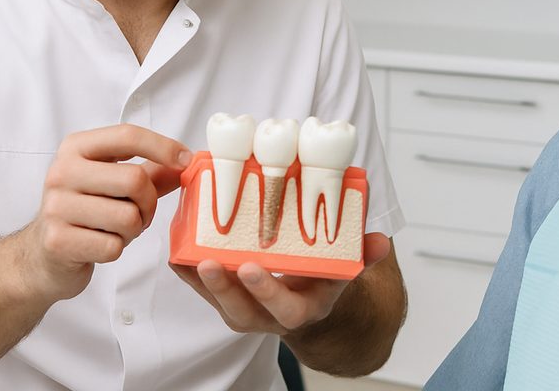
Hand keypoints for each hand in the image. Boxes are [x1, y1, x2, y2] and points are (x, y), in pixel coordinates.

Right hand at [20, 124, 190, 302]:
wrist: (42, 255)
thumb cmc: (83, 212)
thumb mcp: (112, 182)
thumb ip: (149, 172)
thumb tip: (185, 164)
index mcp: (76, 148)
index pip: (127, 136)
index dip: (163, 147)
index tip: (185, 161)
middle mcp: (62, 172)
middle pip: (134, 180)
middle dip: (149, 202)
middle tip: (140, 213)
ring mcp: (56, 206)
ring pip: (128, 216)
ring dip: (134, 229)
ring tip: (117, 229)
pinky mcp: (58, 241)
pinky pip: (113, 246)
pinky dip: (116, 248)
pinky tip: (100, 244)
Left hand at [169, 233, 392, 334]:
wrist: (311, 299)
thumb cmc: (325, 278)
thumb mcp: (348, 269)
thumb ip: (365, 255)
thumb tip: (380, 242)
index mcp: (302, 309)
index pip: (283, 308)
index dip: (267, 290)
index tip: (253, 268)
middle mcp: (270, 315)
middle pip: (242, 309)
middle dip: (225, 288)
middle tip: (211, 262)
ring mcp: (246, 308)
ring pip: (220, 301)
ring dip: (202, 280)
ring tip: (190, 254)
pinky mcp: (228, 297)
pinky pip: (204, 288)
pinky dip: (189, 270)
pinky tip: (177, 247)